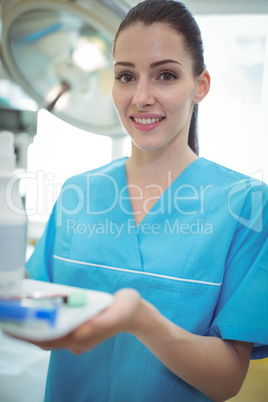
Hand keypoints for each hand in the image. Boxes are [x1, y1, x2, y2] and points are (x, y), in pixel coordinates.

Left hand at [11, 288, 142, 354]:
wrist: (136, 313)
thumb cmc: (127, 310)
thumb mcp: (118, 312)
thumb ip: (101, 324)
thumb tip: (79, 331)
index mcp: (83, 338)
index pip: (48, 341)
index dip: (27, 336)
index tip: (10, 327)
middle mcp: (75, 340)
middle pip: (42, 338)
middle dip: (24, 329)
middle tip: (8, 313)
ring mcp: (76, 335)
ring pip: (47, 333)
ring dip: (30, 324)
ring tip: (16, 309)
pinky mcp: (77, 327)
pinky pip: (54, 326)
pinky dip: (42, 319)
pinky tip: (36, 308)